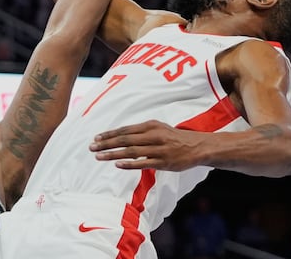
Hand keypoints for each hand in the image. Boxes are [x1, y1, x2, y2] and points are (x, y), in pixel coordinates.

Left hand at [89, 120, 203, 170]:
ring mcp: (159, 149)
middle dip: (106, 144)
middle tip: (92, 148)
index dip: (109, 134)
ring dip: (113, 154)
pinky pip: (143, 163)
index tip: (96, 138)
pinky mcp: (164, 162)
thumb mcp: (158, 128)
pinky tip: (117, 164)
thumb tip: (119, 136)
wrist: (198, 146)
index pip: (125, 130)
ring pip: (131, 152)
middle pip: (125, 140)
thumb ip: (140, 131)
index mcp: (150, 126)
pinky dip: (130, 164)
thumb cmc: (174, 137)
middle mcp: (153, 135)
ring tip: (99, 157)